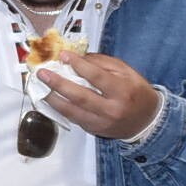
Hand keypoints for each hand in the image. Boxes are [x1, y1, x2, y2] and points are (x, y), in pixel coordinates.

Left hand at [39, 51, 162, 141]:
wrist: (146, 121)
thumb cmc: (135, 91)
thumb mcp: (126, 72)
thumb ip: (102, 63)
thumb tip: (77, 56)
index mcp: (122, 91)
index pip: (97, 77)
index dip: (78, 65)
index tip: (63, 55)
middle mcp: (111, 109)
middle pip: (80, 96)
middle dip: (58, 83)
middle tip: (43, 73)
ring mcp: (101, 122)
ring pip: (72, 111)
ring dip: (53, 98)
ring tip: (39, 87)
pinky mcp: (94, 130)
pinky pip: (73, 118)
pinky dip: (59, 108)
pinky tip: (49, 99)